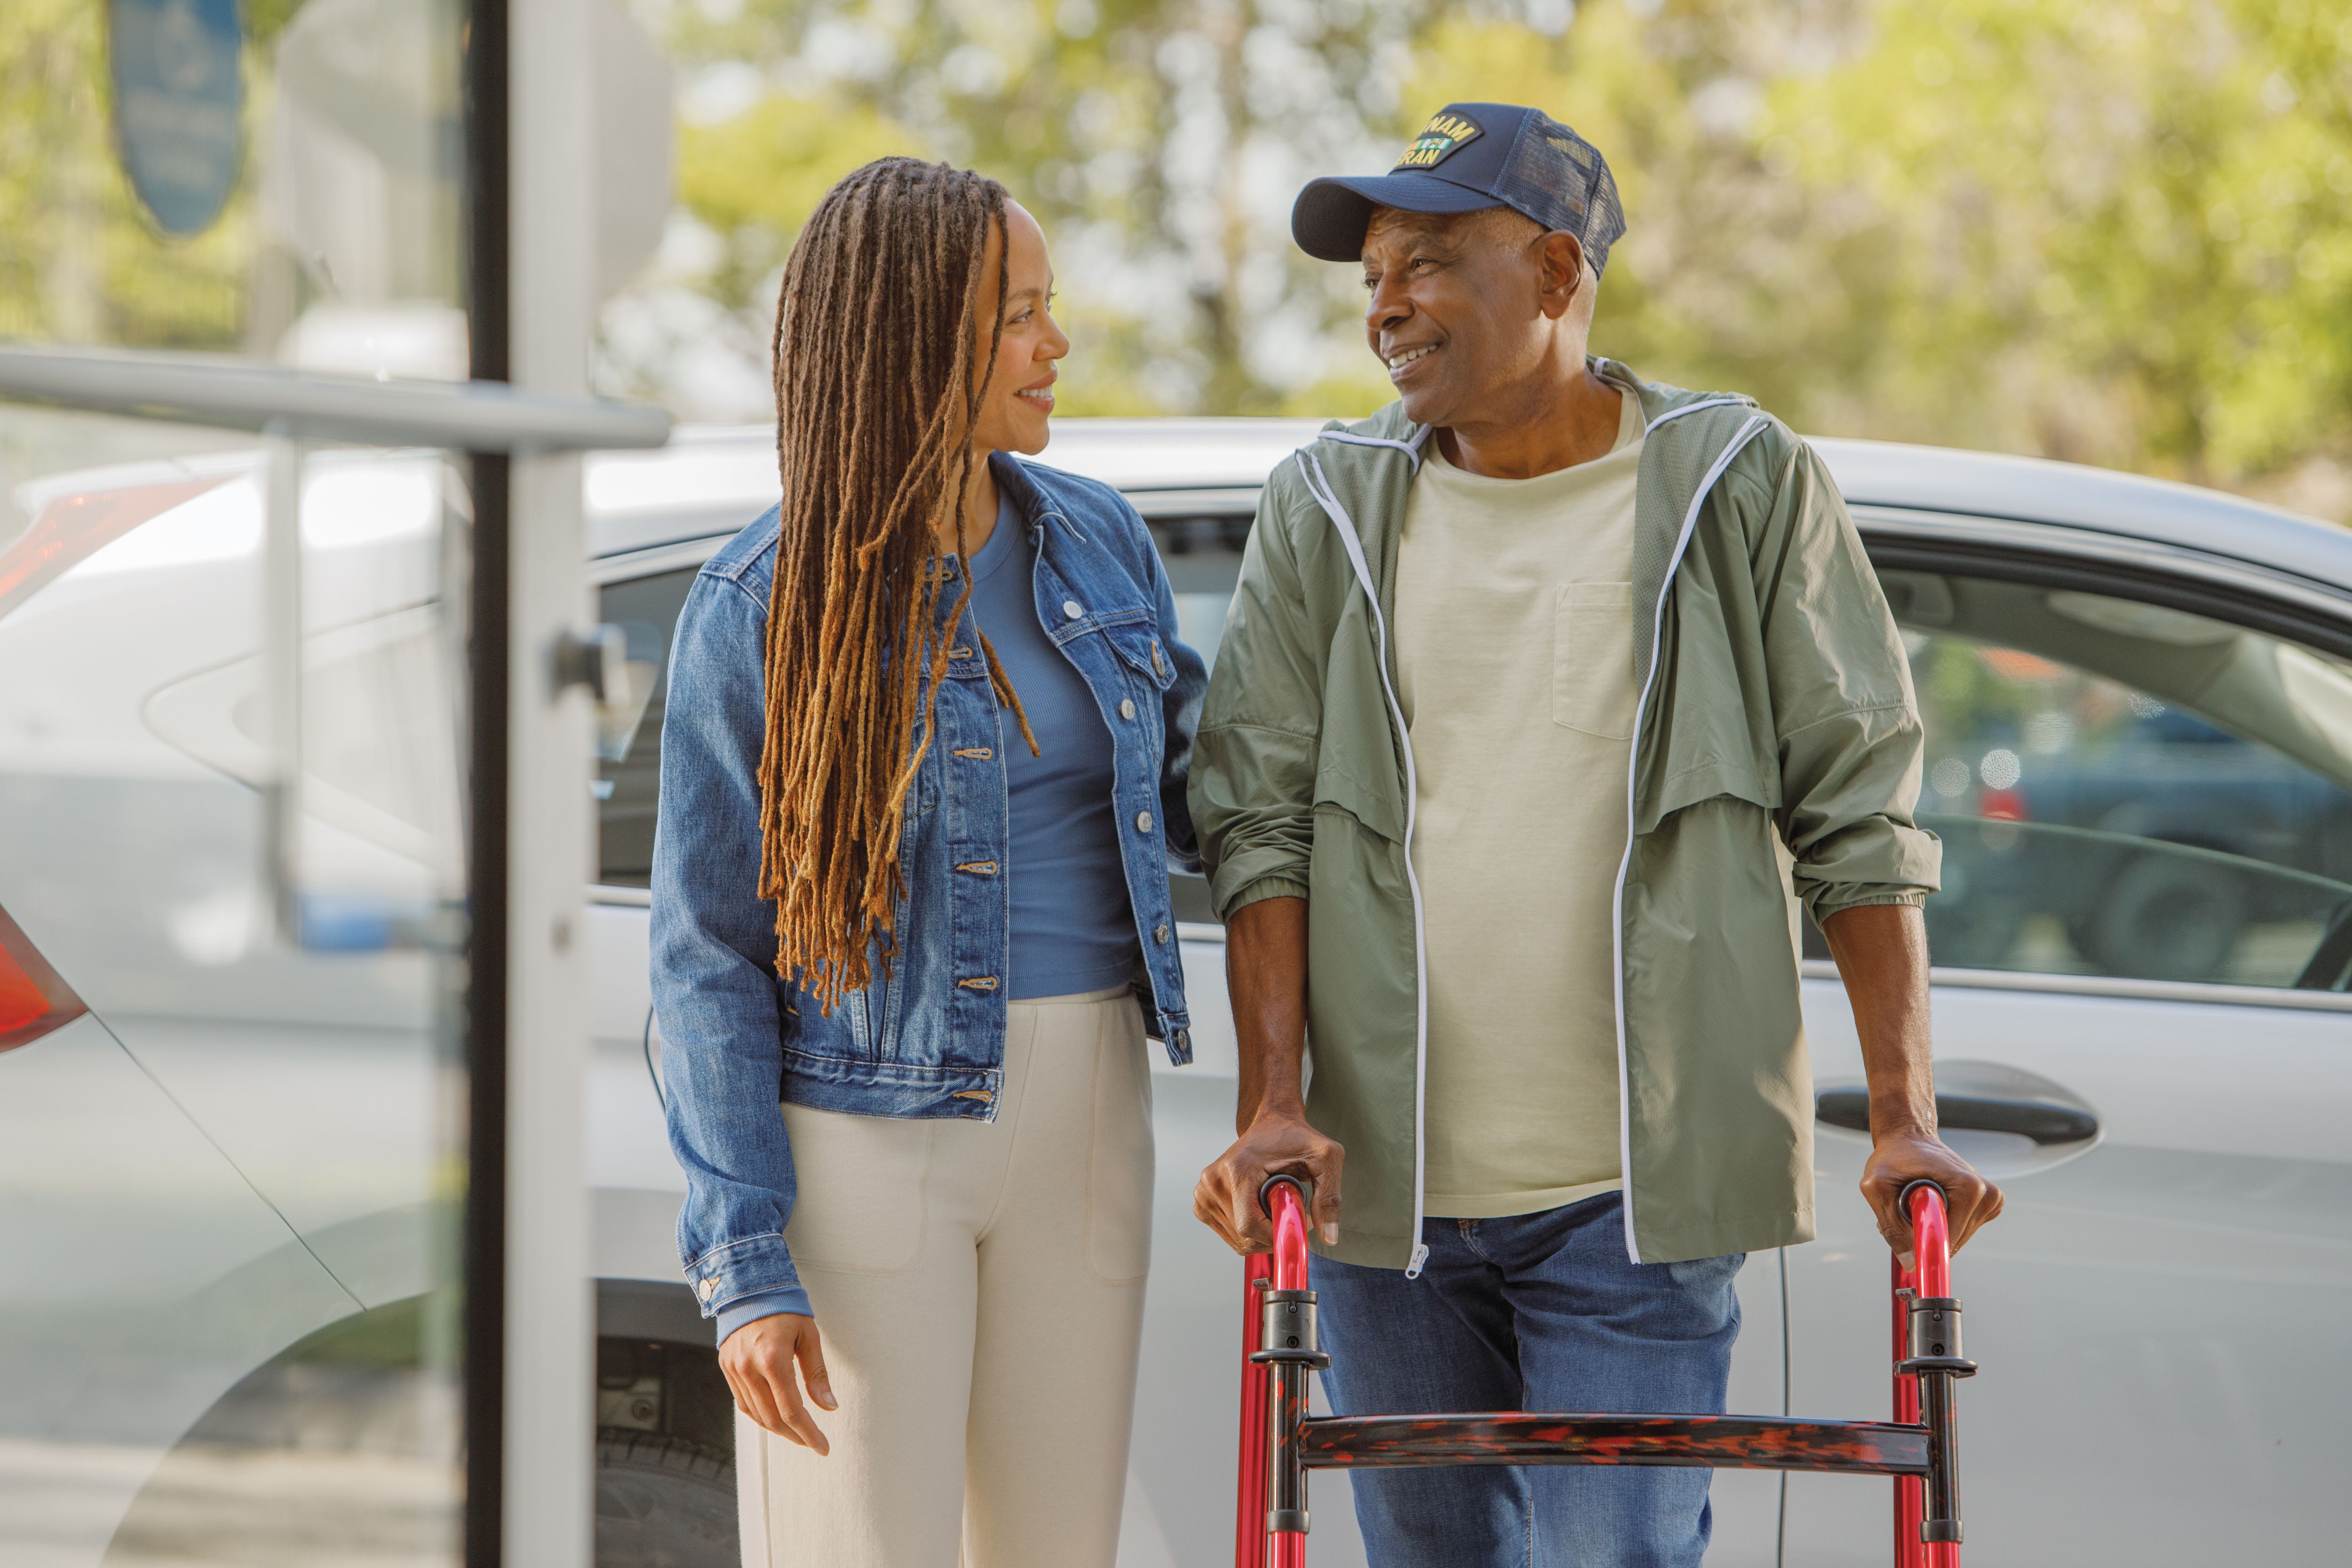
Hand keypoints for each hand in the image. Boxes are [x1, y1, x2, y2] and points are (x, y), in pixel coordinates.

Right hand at [719, 1312, 836, 1453]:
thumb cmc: (785, 1307)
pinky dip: (759, 1415)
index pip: (792, 1410)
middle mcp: (749, 1367)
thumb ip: (817, 1374)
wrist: (749, 1285)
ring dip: (777, 1429)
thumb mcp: (809, 1335)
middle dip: (795, 1436)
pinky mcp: (726, 1366)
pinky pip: (742, 1402)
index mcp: (773, 1358)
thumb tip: (829, 1406)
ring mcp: (734, 1368)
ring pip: (755, 1414)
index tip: (823, 1447)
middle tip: (812, 1442)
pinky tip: (775, 1417)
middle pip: (772, 1418)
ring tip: (797, 1432)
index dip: (808, 1433)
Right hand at [1193, 1111, 1343, 1254]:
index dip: (1276, 1235)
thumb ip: (1329, 1198)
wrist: (1273, 1123)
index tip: (1297, 1224)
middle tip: (1288, 1210)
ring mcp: (1205, 1190)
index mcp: (1238, 1168)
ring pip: (1236, 1238)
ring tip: (1273, 1204)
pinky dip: (1247, 1231)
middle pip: (1243, 1235)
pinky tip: (1258, 1209)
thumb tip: (1329, 1237)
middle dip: (1272, 1234)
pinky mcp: (1203, 1198)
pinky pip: (1227, 1233)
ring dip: (1261, 1233)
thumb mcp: (1325, 1158)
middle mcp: (1214, 1180)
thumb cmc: (1295, 1137)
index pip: (1249, 1225)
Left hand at [1861, 1130, 2002, 1265]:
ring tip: (1917, 1202)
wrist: (1908, 1137)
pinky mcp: (1987, 1203)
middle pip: (1954, 1241)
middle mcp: (1986, 1193)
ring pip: (1957, 1238)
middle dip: (1926, 1234)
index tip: (1907, 1242)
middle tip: (1906, 1209)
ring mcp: (1990, 1199)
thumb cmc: (1893, 1157)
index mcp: (1968, 1188)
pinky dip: (1944, 1224)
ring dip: (1933, 1228)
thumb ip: (1891, 1227)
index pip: (1949, 1239)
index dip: (1924, 1246)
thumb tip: (1911, 1262)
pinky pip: (1963, 1230)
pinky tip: (1933, 1203)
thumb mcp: (1877, 1187)